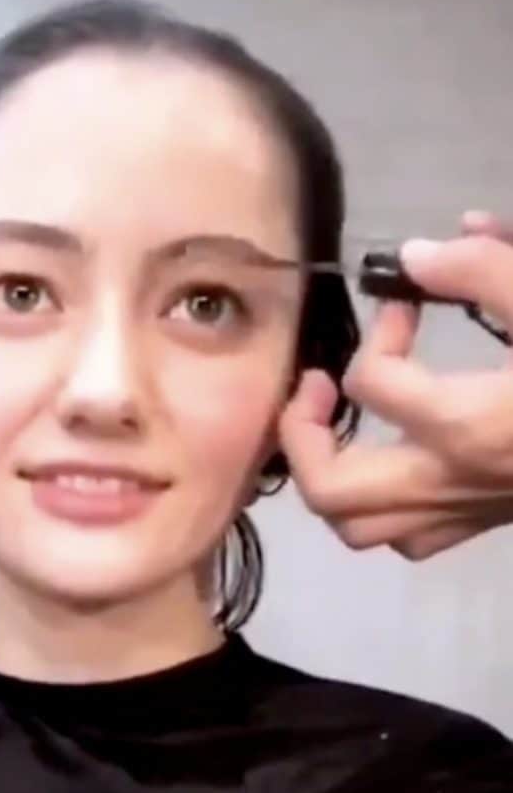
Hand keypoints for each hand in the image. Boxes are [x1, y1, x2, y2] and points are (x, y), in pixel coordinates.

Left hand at [278, 209, 512, 559]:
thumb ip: (487, 272)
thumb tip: (418, 254)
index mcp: (467, 427)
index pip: (370, 381)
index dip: (375, 332)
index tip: (403, 304)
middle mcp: (454, 482)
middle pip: (330, 492)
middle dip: (301, 434)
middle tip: (320, 386)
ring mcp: (470, 513)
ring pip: (361, 531)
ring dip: (331, 477)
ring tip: (344, 424)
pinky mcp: (490, 523)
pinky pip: (412, 537)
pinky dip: (382, 503)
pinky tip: (401, 455)